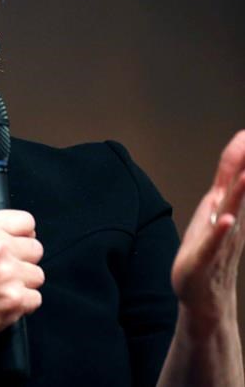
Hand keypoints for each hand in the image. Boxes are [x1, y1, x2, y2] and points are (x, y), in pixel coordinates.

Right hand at [0, 209, 43, 344]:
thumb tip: (20, 232)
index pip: (26, 221)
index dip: (23, 234)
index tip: (19, 242)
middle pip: (36, 248)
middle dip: (23, 259)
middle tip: (5, 269)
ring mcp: (8, 274)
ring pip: (38, 274)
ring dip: (24, 282)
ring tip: (2, 286)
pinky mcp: (16, 298)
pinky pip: (36, 297)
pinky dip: (23, 302)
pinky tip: (4, 300)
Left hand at [171, 130, 244, 318]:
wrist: (204, 294)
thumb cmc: (208, 249)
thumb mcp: (216, 210)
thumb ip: (226, 186)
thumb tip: (236, 165)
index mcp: (224, 204)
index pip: (233, 171)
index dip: (239, 149)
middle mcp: (227, 218)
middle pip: (238, 187)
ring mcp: (219, 238)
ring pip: (231, 212)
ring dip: (239, 194)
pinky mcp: (204, 257)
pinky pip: (213, 242)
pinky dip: (220, 230)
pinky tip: (227, 220)